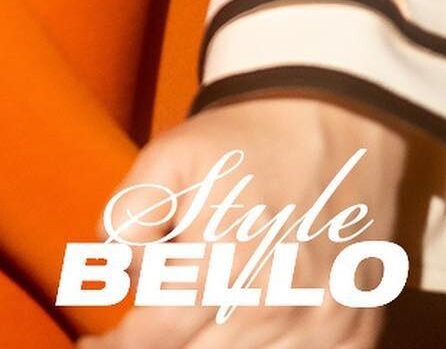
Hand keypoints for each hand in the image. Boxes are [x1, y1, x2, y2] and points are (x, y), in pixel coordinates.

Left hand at [87, 96, 412, 346]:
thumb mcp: (166, 158)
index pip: (154, 340)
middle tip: (148, 318)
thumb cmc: (241, 142)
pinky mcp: (353, 333)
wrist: (331, 120)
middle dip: (165, 339)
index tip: (92, 346)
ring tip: (198, 309)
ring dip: (214, 343)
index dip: (114, 347)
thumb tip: (116, 269)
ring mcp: (322, 328)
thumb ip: (127, 218)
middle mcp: (275, 312)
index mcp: (223, 273)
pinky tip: (246, 328)